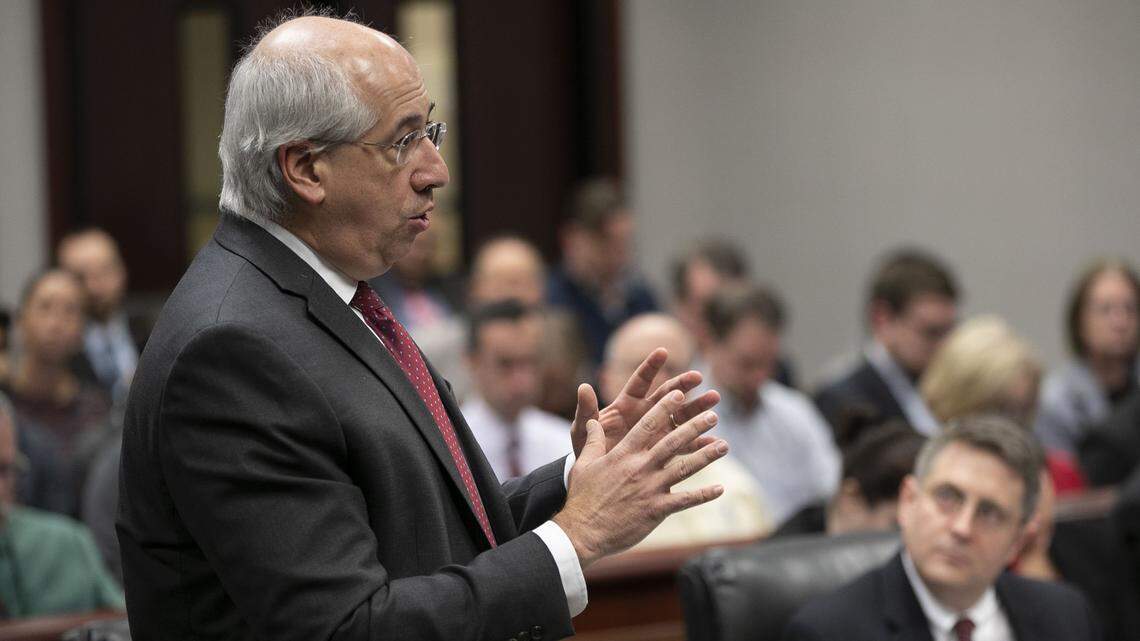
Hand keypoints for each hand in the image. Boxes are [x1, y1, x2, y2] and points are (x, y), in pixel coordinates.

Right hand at [553, 389, 727, 567]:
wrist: (583, 531)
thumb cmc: (583, 497)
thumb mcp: (584, 464)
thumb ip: (593, 440)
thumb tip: (594, 421)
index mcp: (624, 454)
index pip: (648, 425)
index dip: (665, 408)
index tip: (680, 394)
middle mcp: (640, 468)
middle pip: (673, 442)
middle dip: (695, 426)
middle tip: (713, 414)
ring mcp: (650, 489)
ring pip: (685, 468)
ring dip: (706, 456)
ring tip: (725, 446)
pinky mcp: (656, 510)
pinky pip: (685, 500)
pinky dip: (703, 495)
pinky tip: (720, 489)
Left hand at [570, 348, 720, 457]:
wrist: (596, 476)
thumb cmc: (587, 448)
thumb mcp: (582, 430)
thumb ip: (586, 410)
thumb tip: (583, 387)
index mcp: (626, 404)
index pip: (640, 381)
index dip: (651, 366)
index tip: (663, 351)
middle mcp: (646, 414)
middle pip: (667, 395)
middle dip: (683, 385)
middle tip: (699, 378)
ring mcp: (658, 431)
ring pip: (682, 416)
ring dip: (698, 409)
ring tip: (714, 401)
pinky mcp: (666, 451)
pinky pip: (686, 446)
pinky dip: (700, 444)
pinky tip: (714, 442)